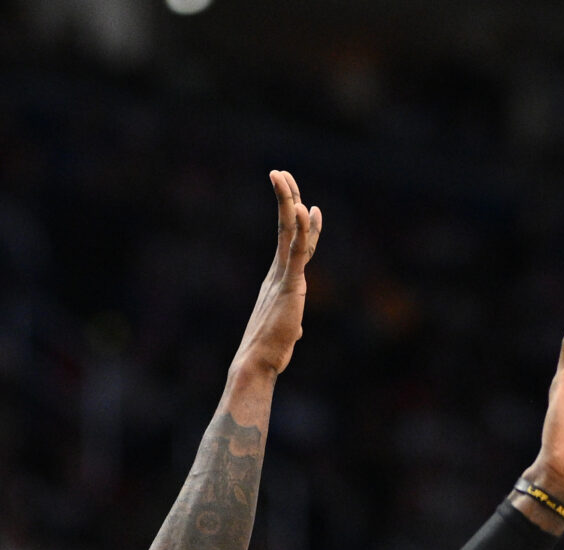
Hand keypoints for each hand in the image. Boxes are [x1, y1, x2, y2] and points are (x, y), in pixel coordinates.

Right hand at [231, 170, 321, 380]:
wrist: (257, 362)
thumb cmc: (270, 352)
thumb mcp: (287, 334)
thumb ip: (293, 325)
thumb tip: (298, 331)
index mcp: (278, 280)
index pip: (291, 243)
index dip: (299, 221)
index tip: (305, 202)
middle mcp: (278, 272)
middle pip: (286, 226)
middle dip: (286, 198)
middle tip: (282, 173)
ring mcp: (282, 276)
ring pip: (288, 230)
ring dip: (286, 200)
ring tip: (282, 176)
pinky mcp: (290, 285)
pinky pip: (298, 251)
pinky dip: (303, 229)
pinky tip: (305, 208)